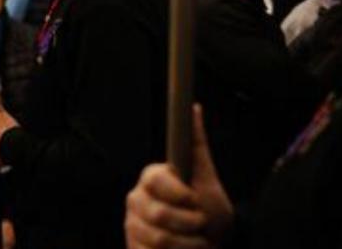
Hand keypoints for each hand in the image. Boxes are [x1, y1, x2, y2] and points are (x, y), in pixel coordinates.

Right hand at [125, 106, 233, 248]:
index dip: (178, 193)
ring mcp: (132, 227)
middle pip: (158, 214)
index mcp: (152, 179)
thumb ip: (197, 145)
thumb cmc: (209, 212)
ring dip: (189, 244)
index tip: (195, 201)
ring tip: (197, 241)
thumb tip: (194, 107)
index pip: (156, 180)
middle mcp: (136, 200)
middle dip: (190, 223)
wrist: (210, 244)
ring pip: (159, 240)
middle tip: (202, 223)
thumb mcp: (207, 178)